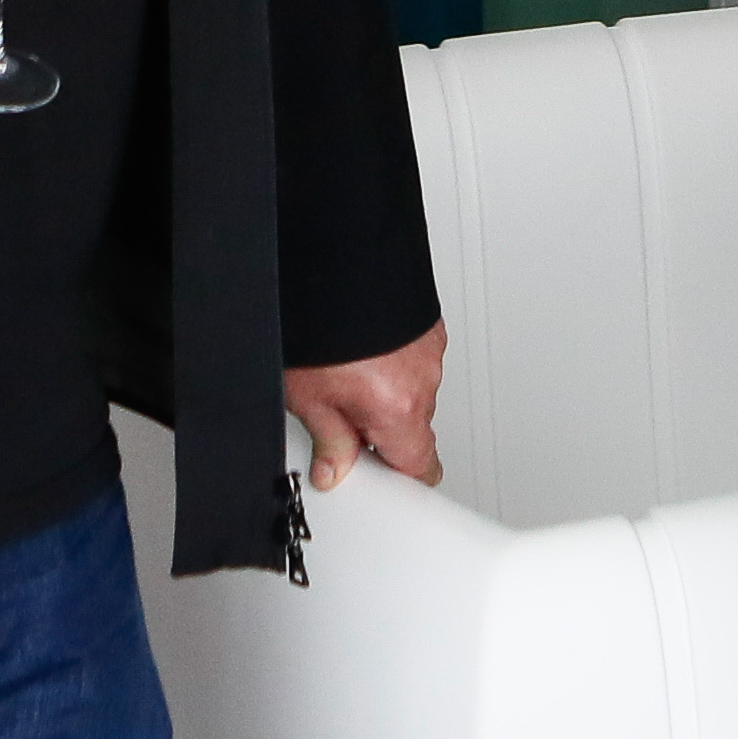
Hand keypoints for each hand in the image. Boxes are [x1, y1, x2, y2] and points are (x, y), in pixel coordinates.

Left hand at [286, 322, 447, 490]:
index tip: (388, 478)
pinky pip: (413, 359)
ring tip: (343, 371)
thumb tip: (335, 469)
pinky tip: (360, 347)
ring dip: (385, 389)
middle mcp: (423, 382)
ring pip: (411, 391)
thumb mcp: (308, 397)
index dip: (403, 479)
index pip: (419, 465)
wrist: (336, 259)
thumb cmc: (322, 323)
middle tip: (340, 414)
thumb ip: (329, 440)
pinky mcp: (427, 325)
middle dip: (380, 426)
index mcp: (398, 410)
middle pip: (410, 426)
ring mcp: (428, 351)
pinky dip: (391, 359)